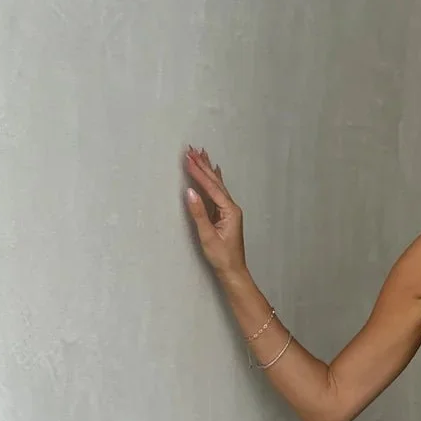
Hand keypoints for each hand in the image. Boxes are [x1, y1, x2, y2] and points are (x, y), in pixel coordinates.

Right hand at [183, 145, 248, 286]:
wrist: (233, 271)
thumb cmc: (222, 257)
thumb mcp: (207, 236)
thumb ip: (199, 213)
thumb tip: (190, 192)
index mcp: (230, 210)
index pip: (211, 187)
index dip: (198, 173)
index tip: (187, 159)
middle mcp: (232, 207)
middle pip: (215, 182)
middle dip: (203, 165)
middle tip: (191, 149)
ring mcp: (229, 211)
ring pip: (217, 185)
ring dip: (207, 169)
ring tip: (200, 154)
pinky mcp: (225, 215)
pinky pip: (218, 192)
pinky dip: (213, 180)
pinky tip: (215, 172)